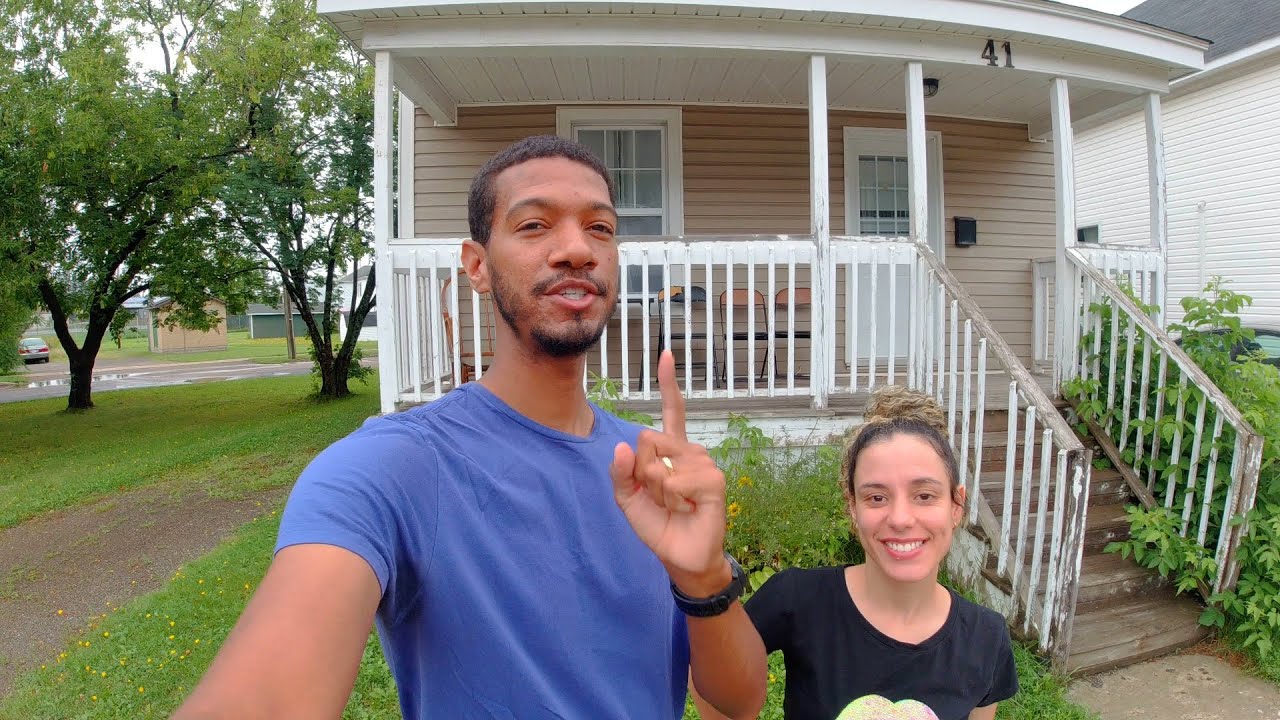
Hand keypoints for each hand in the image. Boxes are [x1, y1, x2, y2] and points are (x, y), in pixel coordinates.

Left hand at [610, 351, 730, 596]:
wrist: (678, 556)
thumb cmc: (657, 524)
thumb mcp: (627, 499)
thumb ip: (620, 473)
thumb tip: (622, 446)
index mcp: (670, 450)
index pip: (671, 411)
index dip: (669, 382)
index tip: (667, 354)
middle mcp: (688, 450)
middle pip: (647, 439)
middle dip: (641, 472)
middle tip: (656, 495)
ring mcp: (703, 463)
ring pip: (658, 461)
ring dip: (656, 490)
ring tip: (673, 504)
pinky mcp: (714, 481)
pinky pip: (677, 477)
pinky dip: (672, 496)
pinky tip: (685, 507)